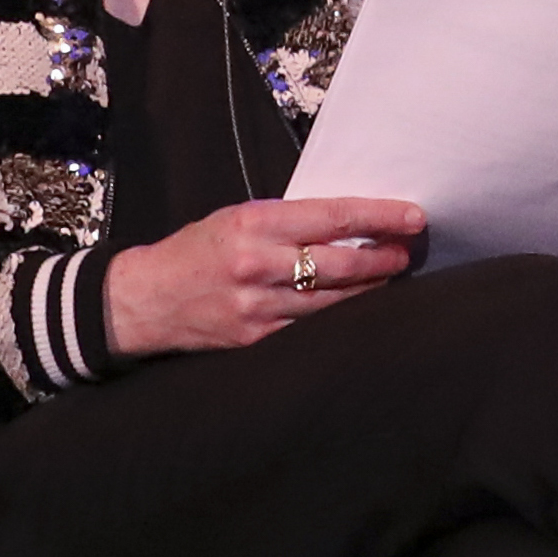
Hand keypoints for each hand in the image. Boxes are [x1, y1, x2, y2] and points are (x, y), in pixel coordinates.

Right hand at [104, 195, 424, 358]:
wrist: (144, 301)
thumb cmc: (196, 251)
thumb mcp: (237, 218)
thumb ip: (288, 221)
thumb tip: (349, 222)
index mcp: (253, 224)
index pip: (332, 216)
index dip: (380, 216)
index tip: (413, 217)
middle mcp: (258, 265)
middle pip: (342, 264)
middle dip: (384, 257)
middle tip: (406, 252)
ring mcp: (259, 307)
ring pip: (334, 301)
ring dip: (370, 290)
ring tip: (390, 276)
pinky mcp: (257, 340)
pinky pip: (312, 329)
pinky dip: (340, 318)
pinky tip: (356, 309)